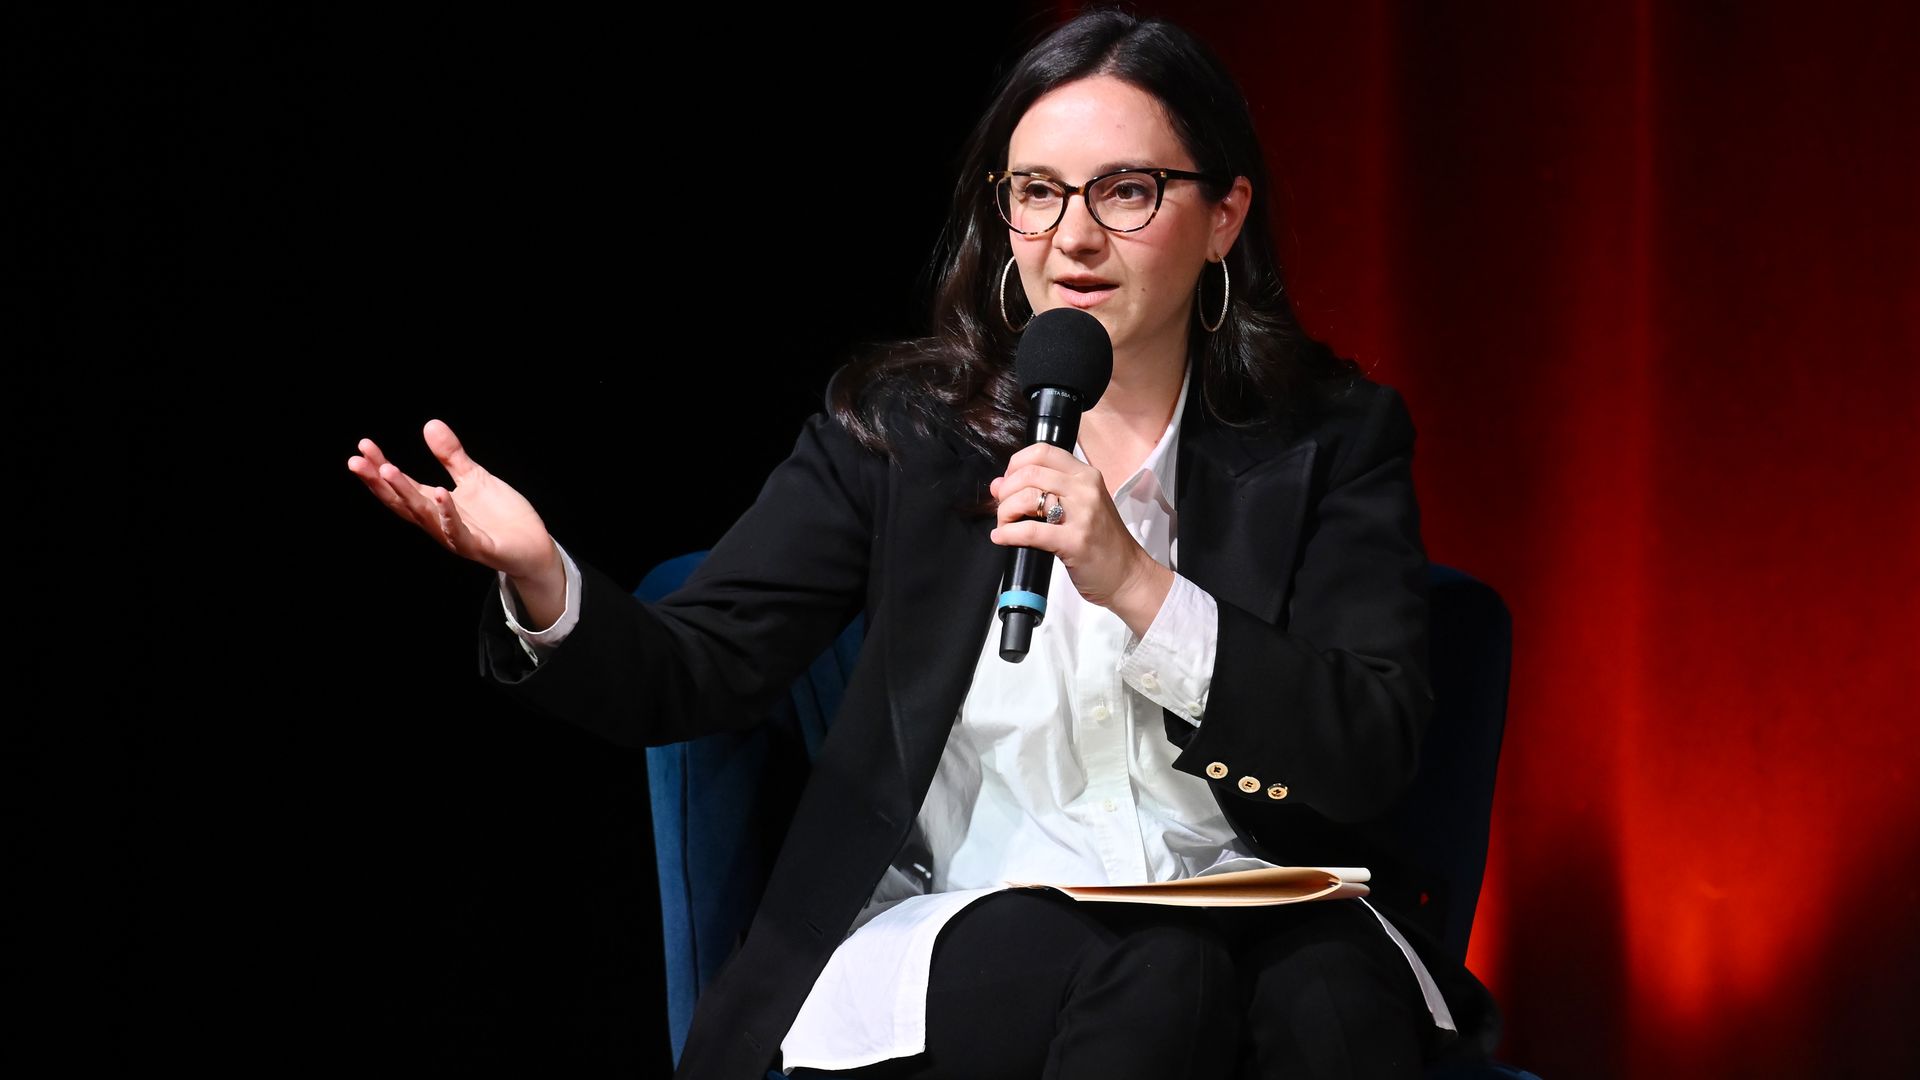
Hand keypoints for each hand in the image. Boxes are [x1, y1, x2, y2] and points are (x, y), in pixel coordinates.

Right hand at [346, 419, 558, 582]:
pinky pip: (460, 533)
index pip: (401, 486)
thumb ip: (451, 456)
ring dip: (405, 493)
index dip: (380, 468)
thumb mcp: (474, 478)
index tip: (362, 445)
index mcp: (435, 506)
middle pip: (402, 502)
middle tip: (356, 461)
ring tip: (388, 469)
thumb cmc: (501, 516)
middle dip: (378, 481)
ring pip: (425, 516)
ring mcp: (457, 538)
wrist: (534, 547)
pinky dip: (448, 514)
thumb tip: (429, 423)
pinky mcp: (480, 547)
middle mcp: (439, 523)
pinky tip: (440, 493)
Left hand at [988, 444, 1172, 635]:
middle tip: (1003, 508)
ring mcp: (1083, 514)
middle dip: (1006, 491)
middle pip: (1029, 473)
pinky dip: (1008, 533)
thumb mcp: (1078, 507)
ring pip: (1026, 497)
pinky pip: (1029, 531)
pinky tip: (1002, 537)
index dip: (1016, 465)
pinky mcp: (1075, 541)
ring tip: (1005, 524)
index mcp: (1086, 475)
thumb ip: (1042, 491)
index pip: (1042, 451)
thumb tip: (998, 485)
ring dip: (1005, 511)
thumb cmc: (1101, 542)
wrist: (1128, 574)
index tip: (1008, 482)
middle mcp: (1086, 489)